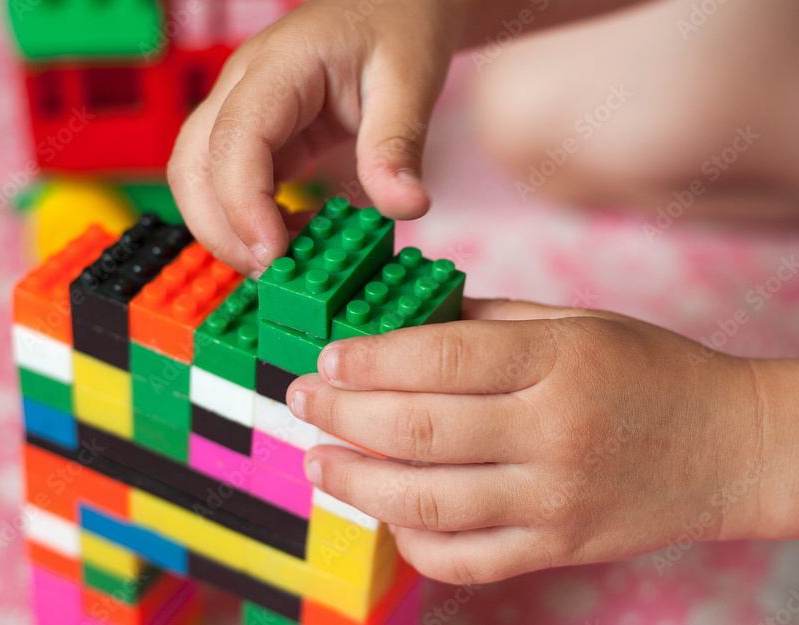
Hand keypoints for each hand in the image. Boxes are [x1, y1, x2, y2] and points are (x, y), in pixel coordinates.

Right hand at [168, 0, 468, 276]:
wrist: (394, 4)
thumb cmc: (398, 26)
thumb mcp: (410, 80)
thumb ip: (398, 145)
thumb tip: (404, 207)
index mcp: (278, 67)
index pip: (234, 140)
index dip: (243, 205)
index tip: (274, 255)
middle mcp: (242, 87)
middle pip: (192, 167)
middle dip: (221, 230)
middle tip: (274, 275)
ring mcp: (240, 111)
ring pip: (197, 180)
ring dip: (227, 229)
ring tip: (284, 261)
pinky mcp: (254, 135)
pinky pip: (227, 184)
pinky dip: (248, 220)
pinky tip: (293, 236)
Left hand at [287, 298, 794, 583]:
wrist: (731, 446)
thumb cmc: (648, 371)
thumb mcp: (574, 322)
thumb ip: (485, 320)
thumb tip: (398, 324)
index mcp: (556, 362)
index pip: (438, 359)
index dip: (367, 360)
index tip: (324, 359)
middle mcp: (551, 433)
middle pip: (418, 429)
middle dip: (342, 416)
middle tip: (302, 402)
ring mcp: (554, 500)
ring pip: (428, 502)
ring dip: (356, 484)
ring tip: (318, 462)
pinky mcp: (559, 549)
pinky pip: (466, 559)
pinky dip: (412, 541)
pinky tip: (384, 515)